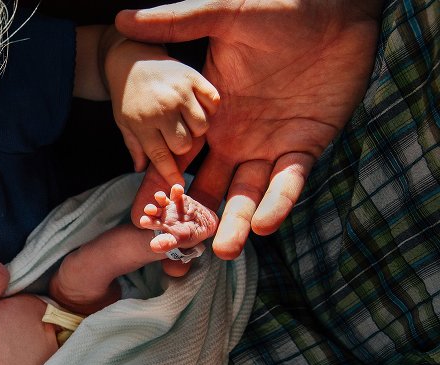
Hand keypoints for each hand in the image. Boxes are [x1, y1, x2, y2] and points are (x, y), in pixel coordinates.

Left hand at [104, 39, 218, 180]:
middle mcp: (162, 109)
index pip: (160, 157)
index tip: (178, 185)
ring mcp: (179, 92)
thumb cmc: (128, 95)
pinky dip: (209, 109)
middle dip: (182, 147)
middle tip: (177, 137)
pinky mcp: (193, 77)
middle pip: (185, 145)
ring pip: (202, 127)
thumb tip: (141, 170)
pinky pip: (213, 103)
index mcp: (142, 122)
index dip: (170, 174)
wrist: (131, 56)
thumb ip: (135, 146)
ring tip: (186, 121)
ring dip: (196, 129)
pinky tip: (198, 107)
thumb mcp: (124, 123)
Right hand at [117, 0, 382, 258]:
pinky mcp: (306, 145)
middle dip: (194, 218)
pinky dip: (278, 202)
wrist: (332, 6)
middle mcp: (238, 137)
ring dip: (237, 222)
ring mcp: (272, 144)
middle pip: (211, 186)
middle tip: (175, 247)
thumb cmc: (277, 7)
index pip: (179, 159)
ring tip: (223, 250)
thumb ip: (176, 22)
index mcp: (213, 116)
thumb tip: (124, 18)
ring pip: (250, 193)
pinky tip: (263, 223)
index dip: (160, 187)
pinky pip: (290, 181)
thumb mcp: (222, 16)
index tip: (139, 217)